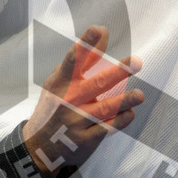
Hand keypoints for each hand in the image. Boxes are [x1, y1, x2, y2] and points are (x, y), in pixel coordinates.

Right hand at [22, 26, 142, 177]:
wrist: (38, 148)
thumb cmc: (53, 107)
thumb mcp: (59, 83)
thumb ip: (82, 59)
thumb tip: (103, 31)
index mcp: (61, 82)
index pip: (74, 60)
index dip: (86, 44)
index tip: (98, 30)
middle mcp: (68, 100)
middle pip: (96, 83)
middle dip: (117, 72)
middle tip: (136, 62)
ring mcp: (76, 120)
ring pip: (105, 109)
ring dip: (124, 101)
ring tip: (139, 95)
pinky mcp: (85, 139)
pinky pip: (107, 128)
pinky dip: (120, 121)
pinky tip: (130, 113)